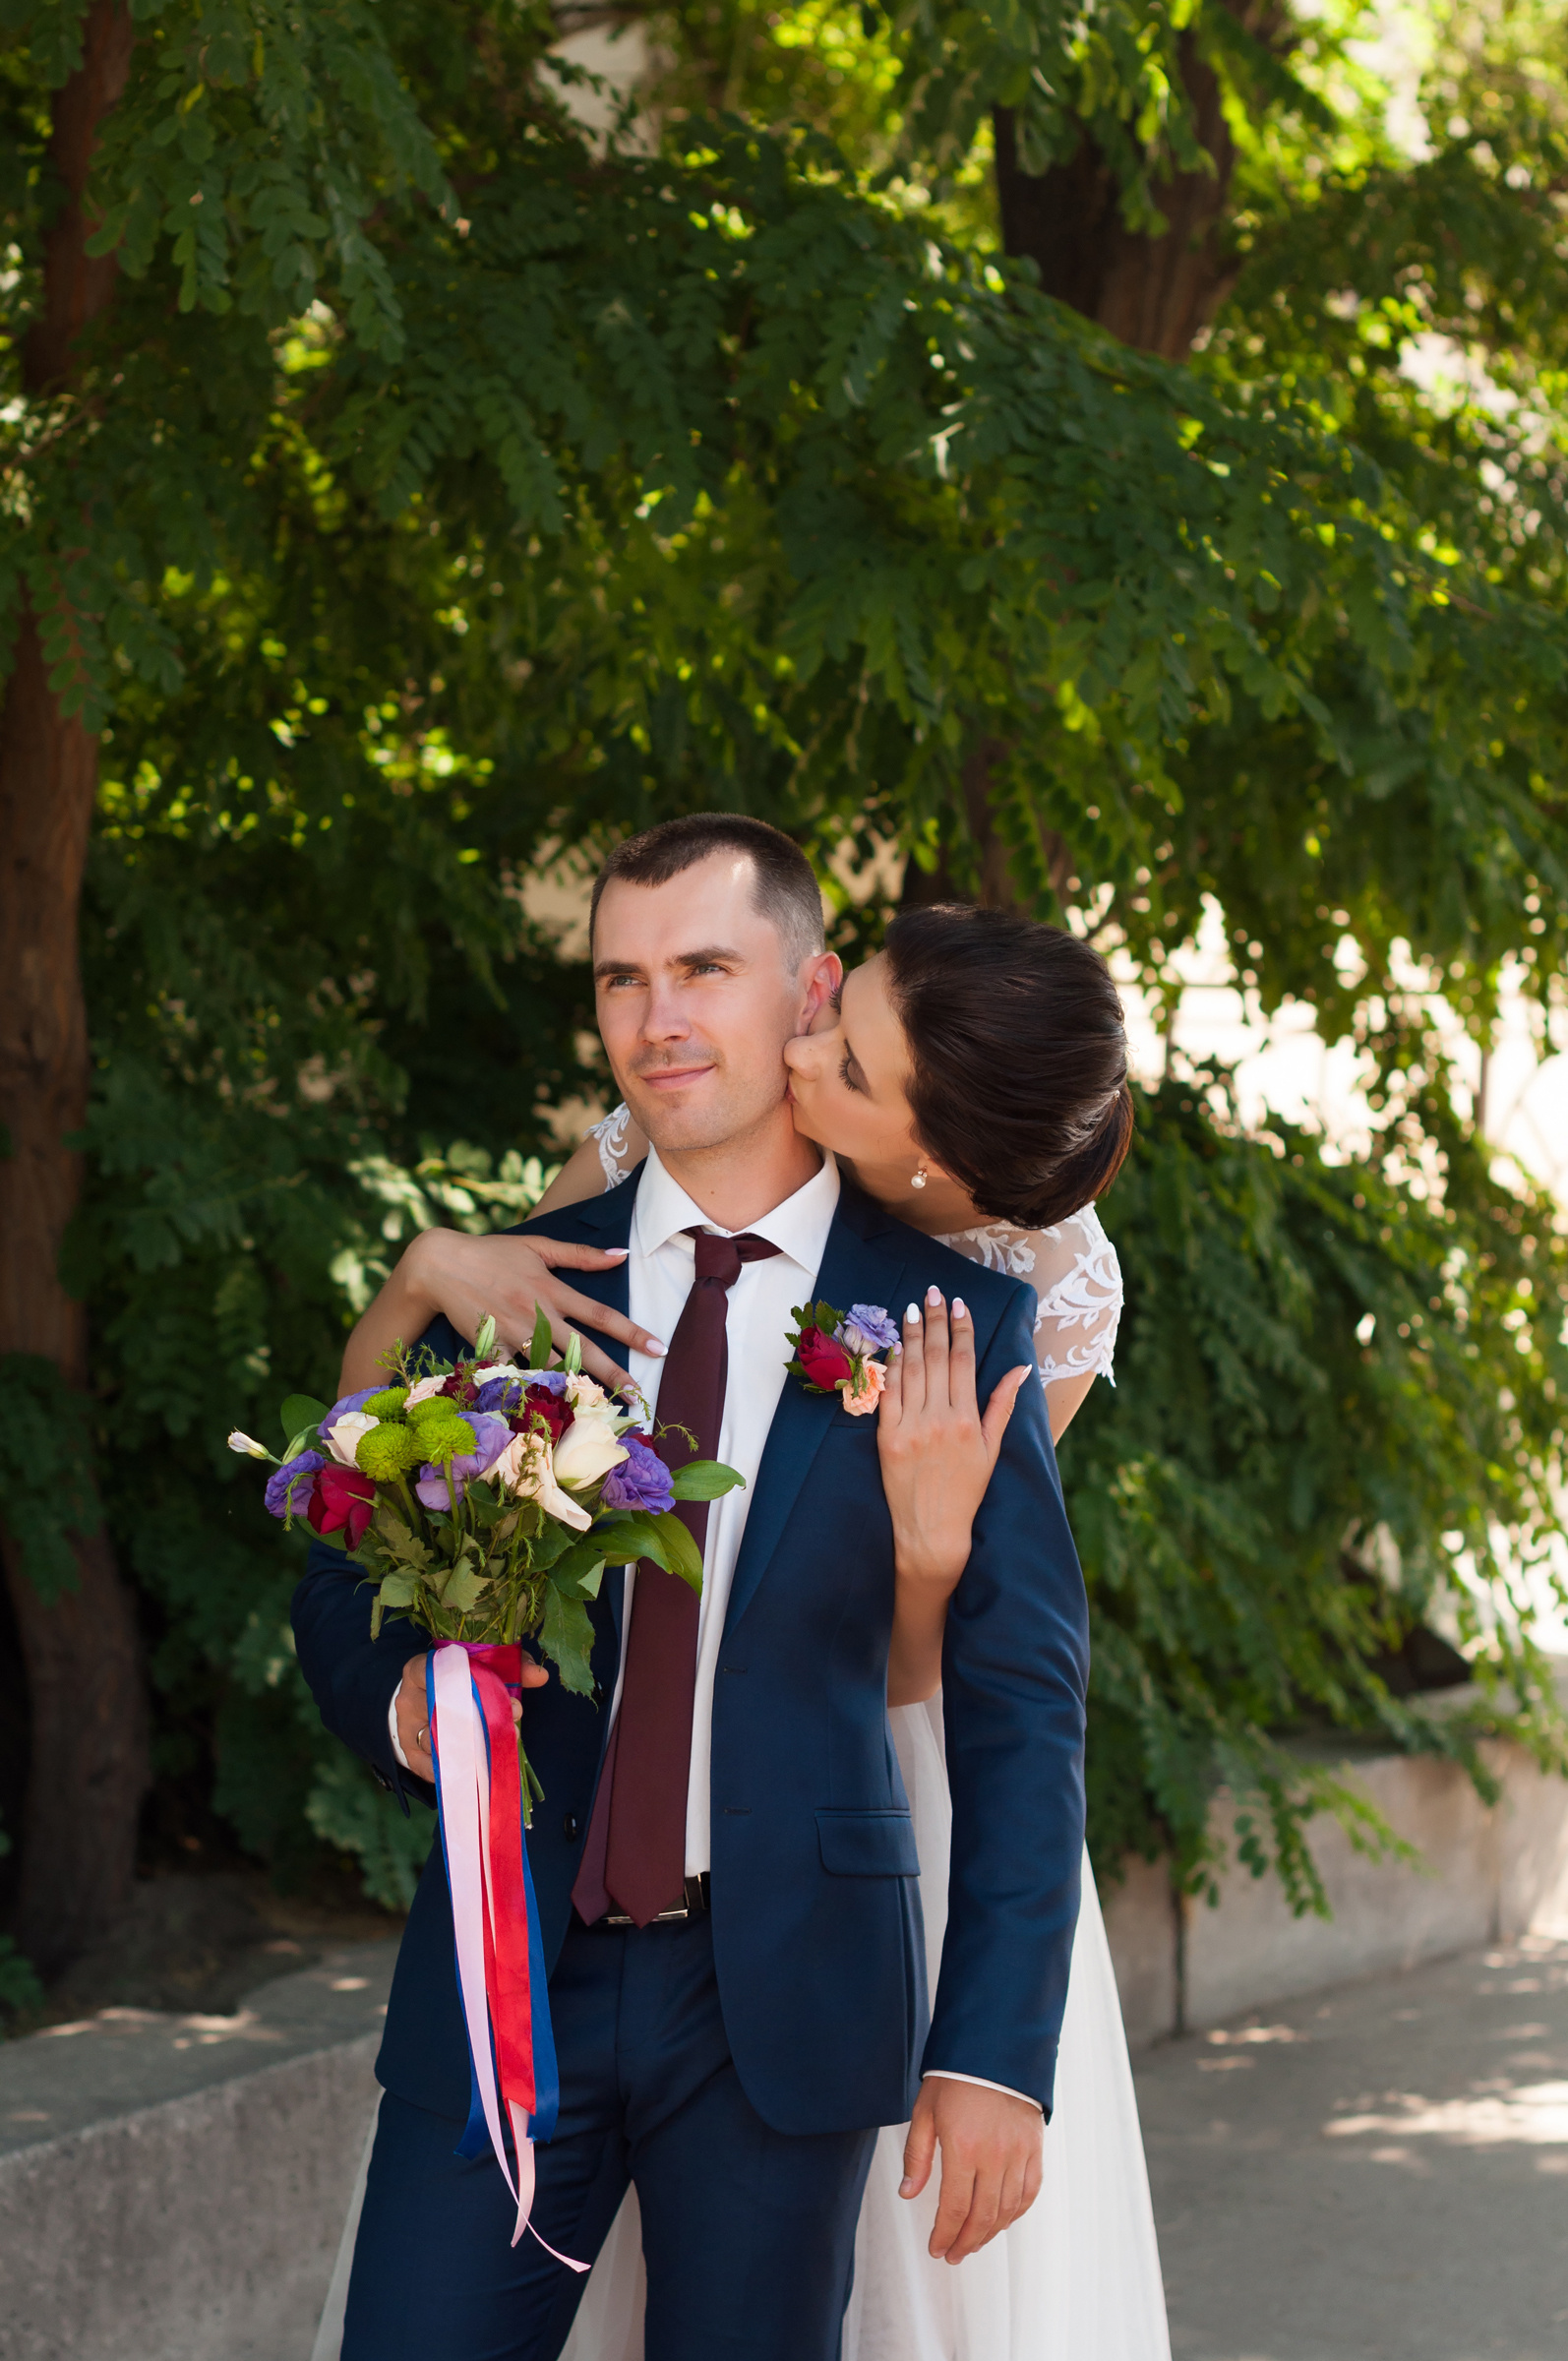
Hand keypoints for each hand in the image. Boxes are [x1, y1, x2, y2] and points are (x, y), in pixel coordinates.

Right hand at [396, 1650, 548, 1780]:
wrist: (422, 1704)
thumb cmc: (457, 1683)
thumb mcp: (482, 1667)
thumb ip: (512, 1667)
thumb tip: (540, 1676)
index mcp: (420, 1670)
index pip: (435, 1670)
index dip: (468, 1680)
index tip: (501, 1691)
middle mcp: (408, 1699)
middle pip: (442, 1708)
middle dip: (482, 1715)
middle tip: (515, 1717)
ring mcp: (405, 1730)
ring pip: (438, 1741)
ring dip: (475, 1745)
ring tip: (504, 1744)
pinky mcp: (410, 1757)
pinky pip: (433, 1768)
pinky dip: (459, 1769)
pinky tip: (483, 1767)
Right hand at [405, 1229, 664, 1392]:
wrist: (440, 1264)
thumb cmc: (492, 1253)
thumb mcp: (538, 1246)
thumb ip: (581, 1254)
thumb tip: (622, 1255)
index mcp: (552, 1290)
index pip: (601, 1315)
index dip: (632, 1332)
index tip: (658, 1348)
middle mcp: (537, 1315)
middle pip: (583, 1349)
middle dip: (613, 1374)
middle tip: (638, 1395)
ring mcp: (513, 1334)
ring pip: (550, 1366)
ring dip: (576, 1388)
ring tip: (603, 1409)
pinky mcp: (490, 1347)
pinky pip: (510, 1374)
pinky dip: (523, 1390)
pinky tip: (543, 1413)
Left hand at [878, 1288, 1031, 1588]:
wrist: (931, 1531)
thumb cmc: (967, 1490)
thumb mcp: (992, 1449)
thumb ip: (1002, 1405)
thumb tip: (1021, 1369)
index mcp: (967, 1420)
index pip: (964, 1362)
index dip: (962, 1330)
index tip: (959, 1304)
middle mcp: (939, 1419)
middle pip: (937, 1358)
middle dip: (936, 1321)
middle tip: (934, 1292)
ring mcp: (911, 1427)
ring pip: (912, 1370)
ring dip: (913, 1335)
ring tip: (914, 1308)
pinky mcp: (886, 1437)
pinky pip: (888, 1393)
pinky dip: (892, 1366)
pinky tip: (895, 1345)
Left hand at [900, 2078, 1043, 2261]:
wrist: (994, 2048)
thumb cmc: (954, 2077)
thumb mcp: (925, 2112)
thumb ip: (917, 2156)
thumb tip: (907, 2194)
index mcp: (963, 2148)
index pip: (955, 2208)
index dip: (945, 2235)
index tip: (936, 2249)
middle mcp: (994, 2156)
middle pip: (982, 2216)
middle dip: (965, 2242)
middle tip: (953, 2255)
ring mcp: (1018, 2153)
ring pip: (1007, 2209)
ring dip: (989, 2234)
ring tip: (973, 2243)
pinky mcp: (1035, 2148)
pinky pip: (1029, 2192)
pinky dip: (1016, 2213)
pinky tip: (1002, 2221)